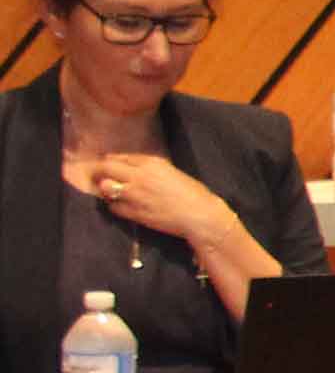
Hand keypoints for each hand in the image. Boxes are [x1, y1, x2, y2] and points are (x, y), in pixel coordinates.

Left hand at [67, 151, 235, 255]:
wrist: (199, 216)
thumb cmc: (194, 193)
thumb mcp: (173, 173)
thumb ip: (152, 169)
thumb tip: (135, 170)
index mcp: (151, 163)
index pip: (120, 157)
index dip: (110, 161)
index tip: (106, 164)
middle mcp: (138, 176)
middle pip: (106, 168)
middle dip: (99, 171)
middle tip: (96, 176)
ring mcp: (134, 195)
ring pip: (105, 187)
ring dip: (105, 189)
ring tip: (108, 192)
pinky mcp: (133, 212)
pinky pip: (113, 207)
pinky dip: (114, 205)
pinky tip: (121, 206)